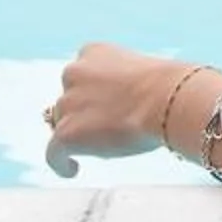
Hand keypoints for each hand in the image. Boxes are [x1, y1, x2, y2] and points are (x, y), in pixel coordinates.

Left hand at [43, 44, 202, 179]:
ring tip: (101, 147)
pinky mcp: (65, 132)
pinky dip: (61, 163)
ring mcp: (67, 103)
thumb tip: (131, 104)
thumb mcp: (142, 71)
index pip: (81, 74)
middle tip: (105, 127)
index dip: (91, 91)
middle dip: (82, 112)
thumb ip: (125, 83)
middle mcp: (74, 73)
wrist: (167, 100)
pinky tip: (72, 169)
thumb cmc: (167, 88)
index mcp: (93, 52)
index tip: (103, 103)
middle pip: (69, 100)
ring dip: (78, 134)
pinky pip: (53, 153)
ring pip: (62, 124)